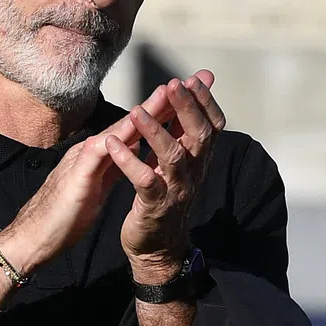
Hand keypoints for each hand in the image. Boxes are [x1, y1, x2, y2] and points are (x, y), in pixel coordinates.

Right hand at [0, 82, 184, 274]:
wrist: (35, 235)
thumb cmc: (66, 212)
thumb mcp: (98, 184)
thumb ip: (114, 164)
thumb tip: (133, 149)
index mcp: (104, 155)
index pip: (139, 129)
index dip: (166, 112)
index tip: (193, 98)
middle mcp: (96, 151)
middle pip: (132, 123)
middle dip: (163, 102)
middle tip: (191, 81)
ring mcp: (84, 162)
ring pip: (117, 133)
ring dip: (141, 114)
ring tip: (164, 95)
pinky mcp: (76, 179)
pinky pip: (95, 158)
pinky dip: (110, 145)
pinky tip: (122, 134)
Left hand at [105, 71, 224, 282]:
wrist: (157, 247)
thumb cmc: (164, 196)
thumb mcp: (176, 162)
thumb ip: (181, 130)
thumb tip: (189, 95)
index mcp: (198, 160)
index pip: (213, 126)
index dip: (206, 102)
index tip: (195, 78)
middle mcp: (193, 173)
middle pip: (198, 136)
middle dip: (187, 108)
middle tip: (173, 84)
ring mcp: (175, 190)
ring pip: (172, 156)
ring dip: (156, 131)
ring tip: (137, 110)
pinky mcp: (154, 206)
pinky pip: (144, 181)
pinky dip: (129, 161)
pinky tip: (112, 144)